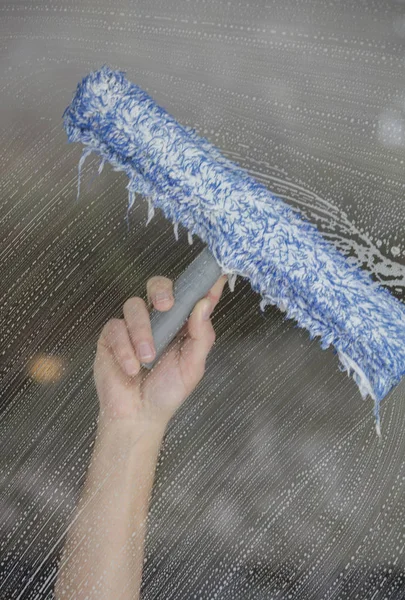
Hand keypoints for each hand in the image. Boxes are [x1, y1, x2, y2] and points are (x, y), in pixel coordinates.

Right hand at [93, 273, 227, 432]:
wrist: (138, 416)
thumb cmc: (167, 391)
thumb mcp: (193, 366)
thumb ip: (201, 335)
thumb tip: (205, 304)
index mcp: (180, 323)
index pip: (190, 295)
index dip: (200, 283)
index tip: (212, 275)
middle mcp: (157, 319)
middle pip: (157, 286)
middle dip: (161, 290)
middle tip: (166, 305)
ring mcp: (132, 326)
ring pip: (134, 306)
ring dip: (142, 332)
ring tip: (147, 359)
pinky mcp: (111, 336)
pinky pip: (116, 328)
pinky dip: (124, 349)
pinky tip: (131, 368)